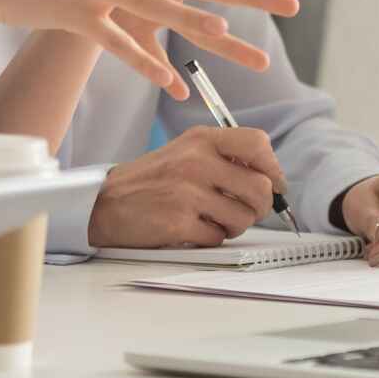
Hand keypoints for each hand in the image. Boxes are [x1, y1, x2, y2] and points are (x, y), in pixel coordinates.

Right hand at [86, 126, 289, 246]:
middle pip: (260, 188)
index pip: (258, 144)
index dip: (273, 169)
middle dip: (260, 207)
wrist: (105, 202)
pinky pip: (219, 238)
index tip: (272, 184)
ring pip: (244, 217)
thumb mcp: (185, 152)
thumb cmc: (151, 180)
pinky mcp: (179, 221)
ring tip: (213, 219)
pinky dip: (210, 238)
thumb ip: (224, 157)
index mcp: (201, 139)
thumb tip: (271, 180)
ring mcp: (187, 192)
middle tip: (246, 211)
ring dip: (234, 226)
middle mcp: (196, 161)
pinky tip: (192, 228)